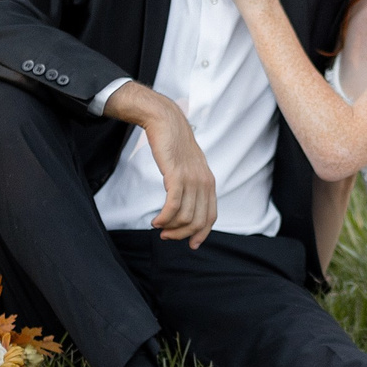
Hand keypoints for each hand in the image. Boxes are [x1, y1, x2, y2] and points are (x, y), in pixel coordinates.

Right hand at [106, 83, 216, 246]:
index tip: (191, 245)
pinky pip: (173, 206)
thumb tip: (185, 206)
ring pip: (185, 216)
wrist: (166, 122)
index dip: (201, 234)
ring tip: (158, 227)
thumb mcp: (189, 168)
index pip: (211, 216)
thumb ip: (191, 185)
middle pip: (198, 221)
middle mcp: (204, 183)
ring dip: (170, 227)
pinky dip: (164, 218)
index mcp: (209, 183)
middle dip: (182, 234)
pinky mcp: (177, 176)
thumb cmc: (174, 146)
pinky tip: (155, 221)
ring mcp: (192, 179)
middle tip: (166, 236)